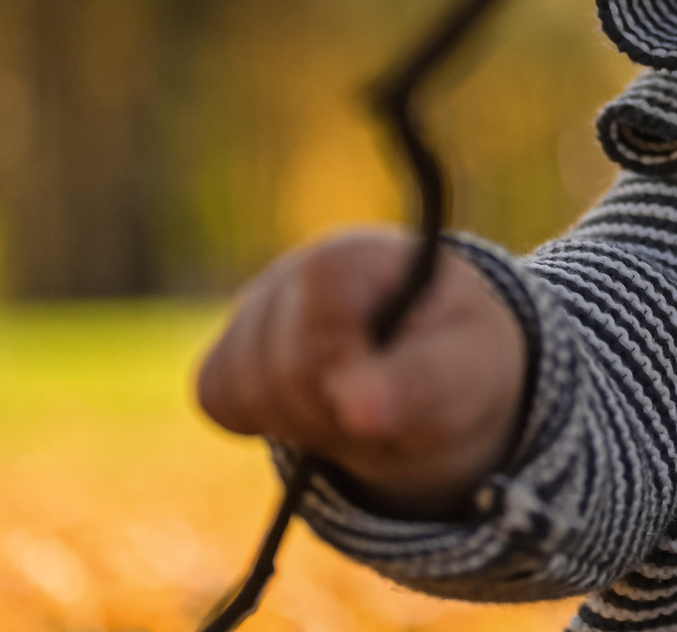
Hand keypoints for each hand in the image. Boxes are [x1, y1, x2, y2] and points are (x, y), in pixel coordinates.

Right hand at [197, 227, 527, 518]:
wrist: (431, 368)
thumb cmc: (454, 361)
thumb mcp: (461, 373)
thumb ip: (416, 384)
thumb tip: (358, 410)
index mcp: (365, 255)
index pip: (320, 308)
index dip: (340, 365)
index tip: (370, 400)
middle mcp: (301, 266)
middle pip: (276, 361)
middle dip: (328, 408)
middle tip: (377, 410)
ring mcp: (257, 302)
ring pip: (237, 381)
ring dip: (298, 421)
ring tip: (350, 405)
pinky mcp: (229, 344)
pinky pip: (215, 396)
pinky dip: (260, 419)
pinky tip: (307, 408)